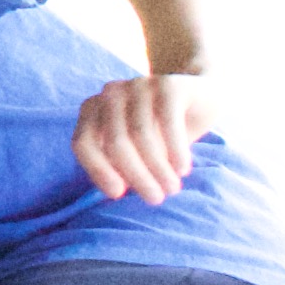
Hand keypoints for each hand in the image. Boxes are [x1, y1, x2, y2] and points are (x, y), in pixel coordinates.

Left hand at [73, 71, 213, 203]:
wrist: (201, 95)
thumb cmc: (162, 130)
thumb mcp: (137, 150)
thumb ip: (120, 165)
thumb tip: (115, 193)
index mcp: (93, 109)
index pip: (83, 142)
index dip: (97, 170)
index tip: (118, 195)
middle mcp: (111, 94)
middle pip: (114, 142)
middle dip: (136, 175)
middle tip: (156, 199)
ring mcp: (138, 85)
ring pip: (140, 134)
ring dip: (157, 167)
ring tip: (172, 188)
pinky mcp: (168, 85)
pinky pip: (167, 121)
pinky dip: (175, 149)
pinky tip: (182, 169)